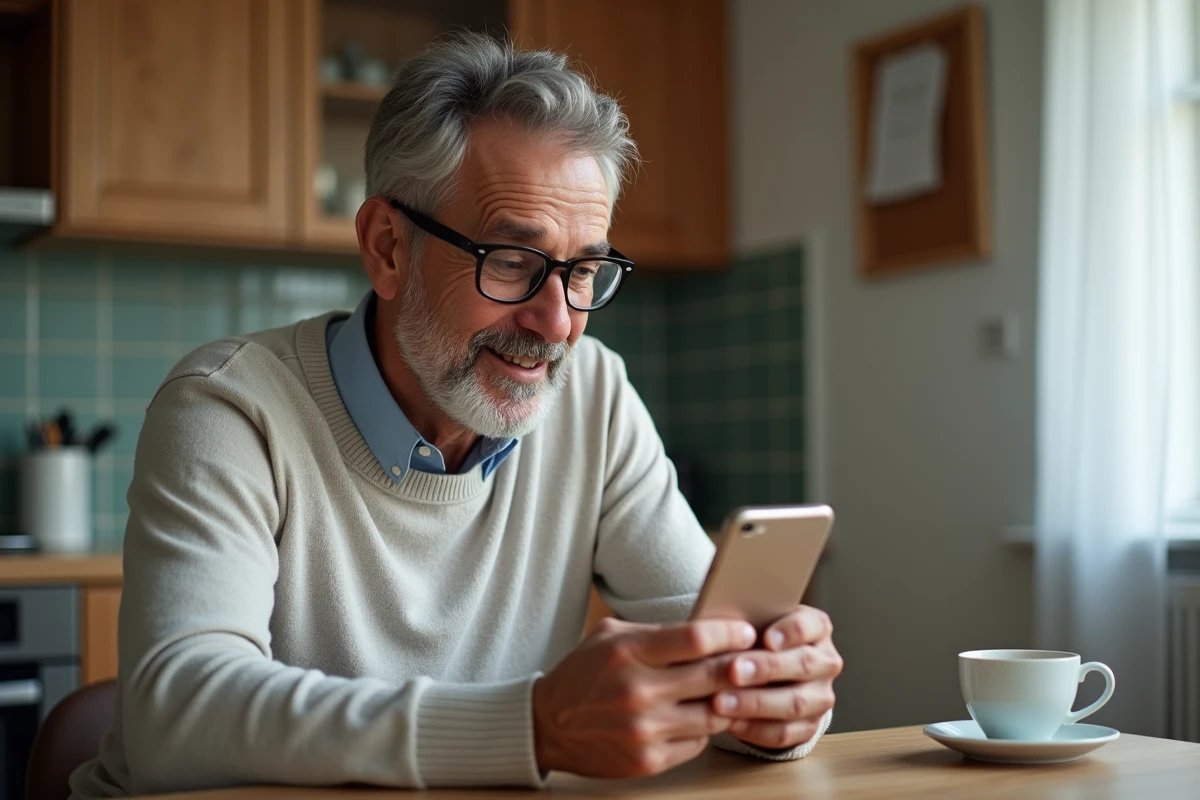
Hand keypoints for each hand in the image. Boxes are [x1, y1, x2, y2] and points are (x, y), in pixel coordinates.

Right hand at [532, 617, 756, 777]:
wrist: (547, 725)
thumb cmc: (583, 673)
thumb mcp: (611, 636)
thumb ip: (657, 631)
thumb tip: (709, 628)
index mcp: (628, 652)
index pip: (696, 638)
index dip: (729, 634)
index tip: (745, 633)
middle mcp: (638, 691)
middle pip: (714, 676)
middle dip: (741, 666)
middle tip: (754, 660)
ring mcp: (645, 730)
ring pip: (714, 714)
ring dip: (728, 701)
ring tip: (732, 690)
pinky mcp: (648, 760)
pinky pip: (698, 742)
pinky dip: (704, 728)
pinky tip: (700, 715)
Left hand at [711, 605, 841, 749]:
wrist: (767, 674)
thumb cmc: (757, 640)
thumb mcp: (755, 623)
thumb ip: (746, 622)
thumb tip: (719, 622)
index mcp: (817, 628)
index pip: (812, 625)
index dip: (791, 631)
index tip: (766, 639)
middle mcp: (825, 662)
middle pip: (803, 664)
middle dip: (766, 668)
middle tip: (733, 671)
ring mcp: (820, 696)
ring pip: (795, 703)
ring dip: (755, 704)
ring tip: (721, 702)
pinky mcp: (809, 726)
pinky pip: (785, 733)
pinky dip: (756, 730)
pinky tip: (731, 723)